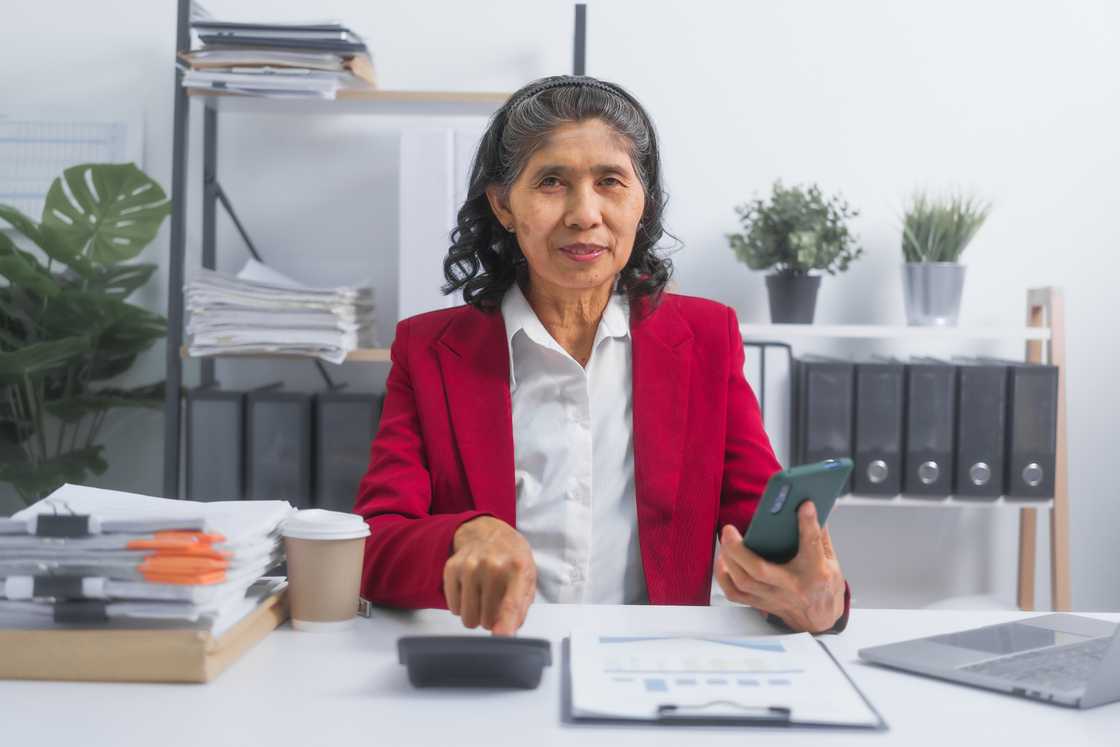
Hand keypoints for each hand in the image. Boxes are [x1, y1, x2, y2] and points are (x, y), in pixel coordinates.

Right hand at [444, 516, 536, 635]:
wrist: (489, 533)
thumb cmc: (511, 560)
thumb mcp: (527, 579)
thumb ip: (521, 609)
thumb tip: (507, 633)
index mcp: (518, 569)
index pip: (511, 602)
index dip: (506, 622)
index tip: (501, 636)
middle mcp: (493, 565)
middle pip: (486, 618)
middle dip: (491, 619)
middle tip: (495, 602)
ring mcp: (470, 566)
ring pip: (467, 617)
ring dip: (475, 615)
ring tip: (483, 597)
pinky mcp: (452, 568)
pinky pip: (453, 607)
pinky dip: (461, 606)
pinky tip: (470, 590)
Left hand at [715, 501, 845, 633]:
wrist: (821, 619)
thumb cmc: (825, 587)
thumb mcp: (832, 560)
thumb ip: (820, 536)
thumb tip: (809, 508)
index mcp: (815, 572)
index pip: (811, 545)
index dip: (808, 524)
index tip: (803, 505)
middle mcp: (792, 587)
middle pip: (760, 570)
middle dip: (739, 549)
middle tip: (729, 529)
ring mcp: (774, 597)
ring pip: (744, 581)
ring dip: (729, 560)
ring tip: (726, 541)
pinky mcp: (761, 604)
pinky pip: (735, 594)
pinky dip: (724, 577)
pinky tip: (723, 561)